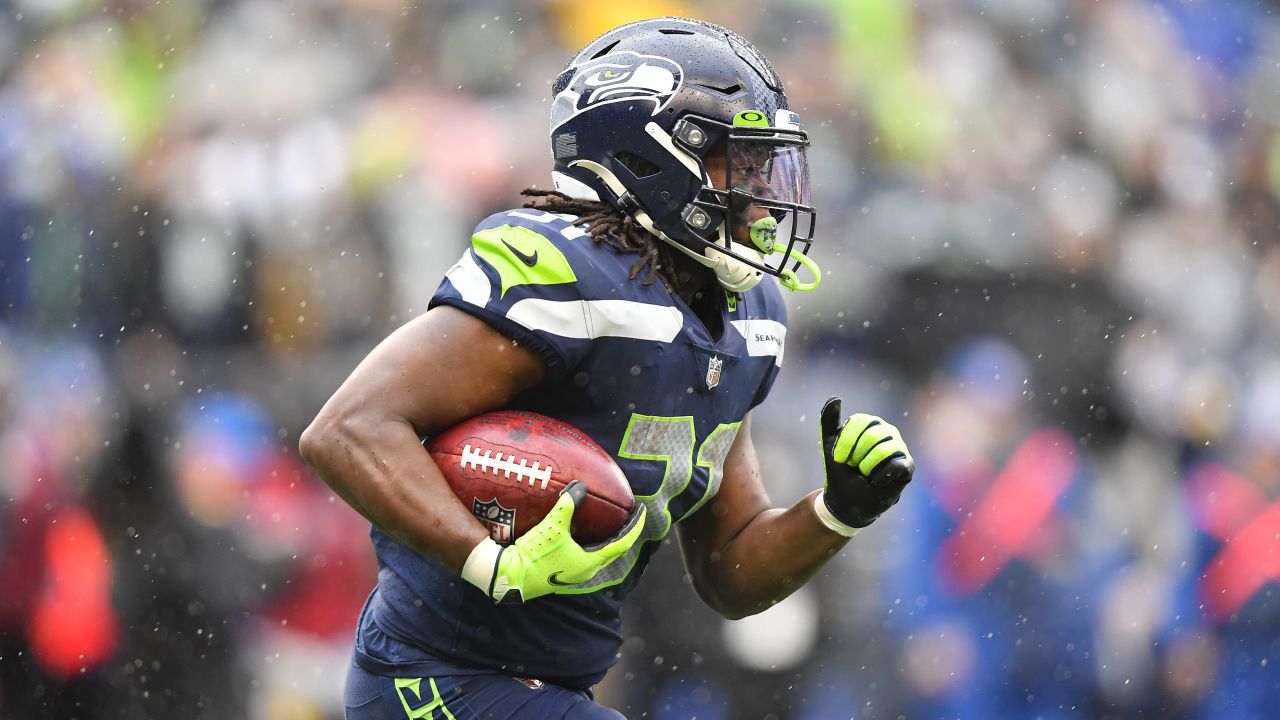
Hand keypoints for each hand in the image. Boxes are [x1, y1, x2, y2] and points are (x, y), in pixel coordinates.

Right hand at [462, 481, 645, 603]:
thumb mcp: (552, 527)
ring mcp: (574, 573)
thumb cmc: (534, 554)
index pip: (622, 543)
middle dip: (623, 532)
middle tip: (627, 515)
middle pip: (613, 550)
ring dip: (606, 539)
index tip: (641, 512)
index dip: (634, 527)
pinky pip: (585, 555)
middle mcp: (587, 570)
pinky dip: (591, 543)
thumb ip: (568, 505)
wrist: (509, 575)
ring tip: (609, 522)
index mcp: (591, 562)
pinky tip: (582, 532)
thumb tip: (580, 487)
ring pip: (599, 554)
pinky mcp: (562, 572)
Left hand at [817, 397, 914, 529]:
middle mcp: (887, 431)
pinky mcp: (908, 466)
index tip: (840, 458)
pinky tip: (877, 481)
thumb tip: (836, 398)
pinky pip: (897, 465)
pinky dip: (880, 476)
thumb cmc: (840, 471)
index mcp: (870, 423)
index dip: (847, 442)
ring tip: (866, 474)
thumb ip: (828, 420)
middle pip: (872, 435)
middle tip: (854, 467)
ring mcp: (899, 448)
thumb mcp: (829, 444)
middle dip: (856, 456)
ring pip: (883, 450)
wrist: (847, 500)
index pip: (860, 422)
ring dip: (867, 468)